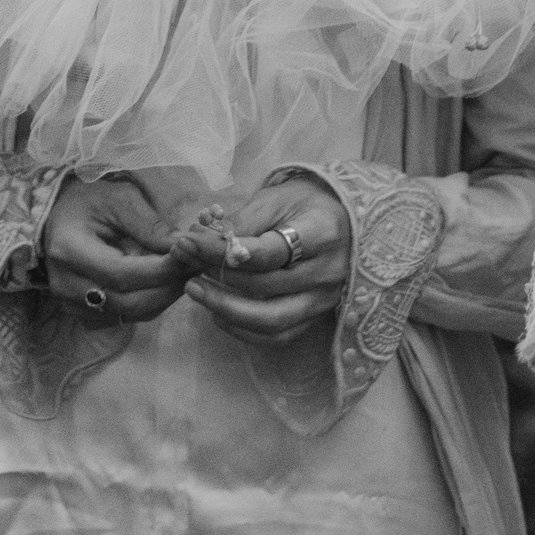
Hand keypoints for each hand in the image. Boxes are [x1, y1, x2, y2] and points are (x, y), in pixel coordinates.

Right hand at [44, 174, 190, 324]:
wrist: (60, 214)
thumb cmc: (90, 200)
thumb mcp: (120, 199)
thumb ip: (150, 225)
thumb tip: (183, 248)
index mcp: (69, 250)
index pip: (123, 274)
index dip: (162, 270)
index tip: (192, 256)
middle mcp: (65, 283)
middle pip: (128, 302)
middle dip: (169, 287)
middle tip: (197, 266)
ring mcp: (70, 301)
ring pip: (129, 313)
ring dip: (164, 297)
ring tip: (185, 272)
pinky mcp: (80, 310)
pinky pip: (122, 316)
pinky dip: (149, 303)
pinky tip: (164, 281)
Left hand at [168, 175, 351, 346]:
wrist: (349, 218)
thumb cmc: (310, 202)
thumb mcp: (278, 198)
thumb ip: (242, 221)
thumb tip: (198, 241)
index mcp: (323, 234)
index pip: (266, 253)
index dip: (221, 251)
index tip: (188, 243)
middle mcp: (329, 271)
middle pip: (264, 287)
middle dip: (217, 277)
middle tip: (185, 264)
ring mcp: (326, 298)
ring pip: (271, 320)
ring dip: (226, 309)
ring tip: (195, 291)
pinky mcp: (319, 315)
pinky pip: (279, 336)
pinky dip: (244, 331)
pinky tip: (219, 314)